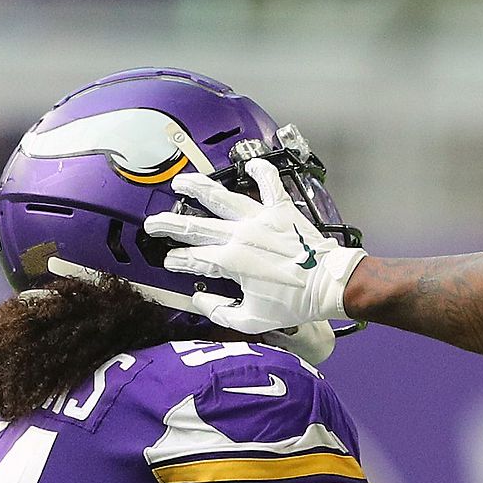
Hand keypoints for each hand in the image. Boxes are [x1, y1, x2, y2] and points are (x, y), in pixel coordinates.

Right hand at [143, 157, 362, 335]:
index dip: (177, 260)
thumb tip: (199, 300)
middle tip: (153, 223)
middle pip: (195, 226)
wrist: (329, 286)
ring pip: (222, 197)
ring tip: (181, 181)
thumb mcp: (253, 320)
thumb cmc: (295, 304)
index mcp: (231, 262)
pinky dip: (260, 171)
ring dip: (198, 187)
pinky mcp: (282, 210)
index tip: (169, 260)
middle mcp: (240, 236)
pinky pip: (269, 184)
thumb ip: (221, 312)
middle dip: (169, 224)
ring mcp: (261, 219)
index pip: (193, 258)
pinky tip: (249, 162)